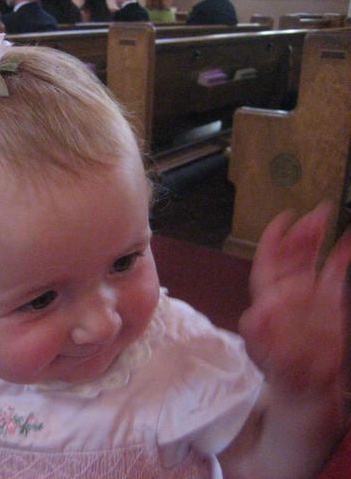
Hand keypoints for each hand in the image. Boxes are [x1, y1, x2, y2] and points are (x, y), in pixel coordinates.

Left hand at [239, 201, 350, 392]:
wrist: (304, 385)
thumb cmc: (277, 366)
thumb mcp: (262, 349)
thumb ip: (257, 330)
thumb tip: (256, 311)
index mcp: (268, 297)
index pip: (268, 261)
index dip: (274, 239)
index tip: (284, 218)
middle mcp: (287, 290)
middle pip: (292, 254)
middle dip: (301, 233)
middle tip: (315, 213)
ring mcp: (309, 294)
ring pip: (311, 258)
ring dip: (318, 238)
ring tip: (327, 216)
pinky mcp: (329, 302)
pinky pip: (335, 272)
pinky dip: (342, 256)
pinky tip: (348, 241)